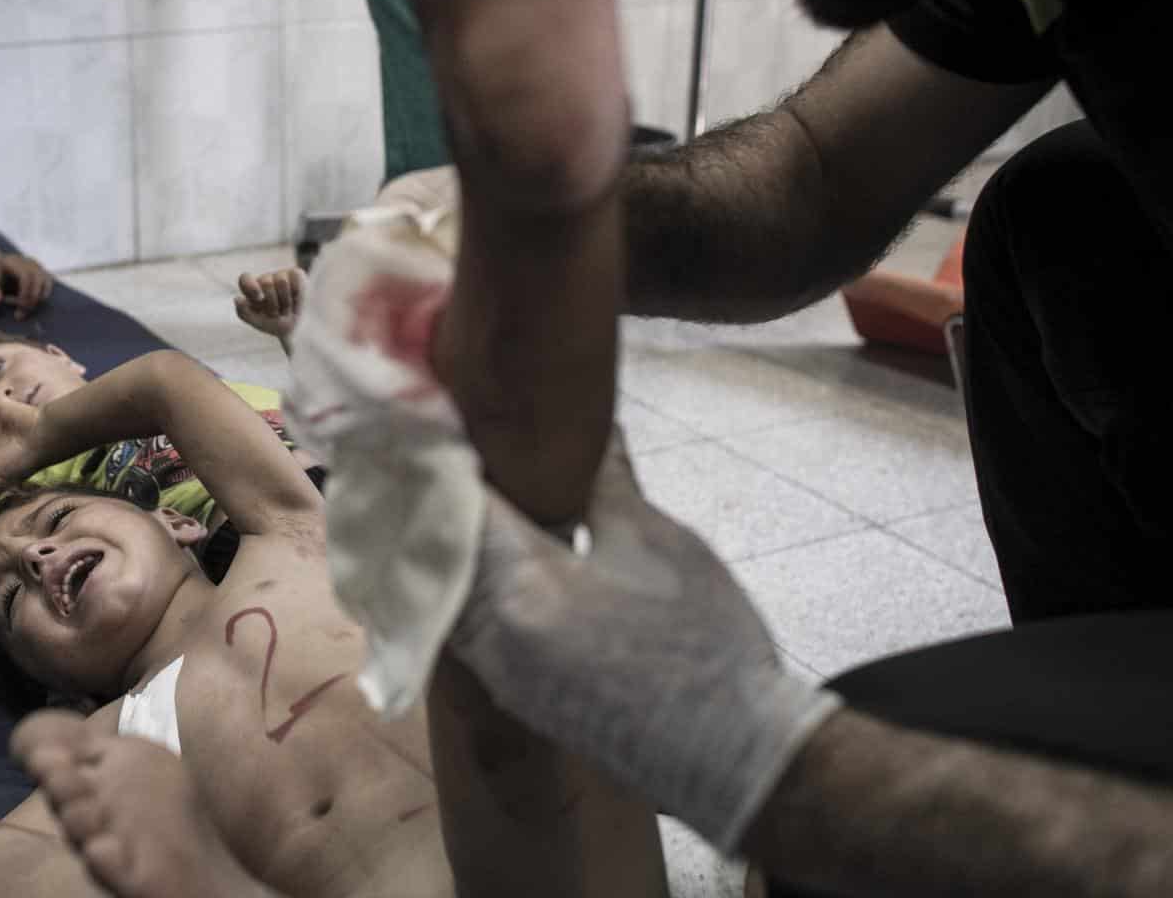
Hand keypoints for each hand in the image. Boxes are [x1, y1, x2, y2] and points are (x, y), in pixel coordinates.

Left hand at [0, 253, 53, 318]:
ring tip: (23, 311)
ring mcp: (38, 266)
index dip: (24, 294)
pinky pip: (48, 286)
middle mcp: (29, 262)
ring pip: (46, 284)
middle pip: (38, 281)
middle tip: (19, 315)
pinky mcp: (43, 273)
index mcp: (13, 262)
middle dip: (31, 300)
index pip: (26, 277)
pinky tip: (28, 304)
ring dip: (37, 300)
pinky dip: (41, 297)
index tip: (16, 309)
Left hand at [234, 267, 304, 343]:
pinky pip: (295, 276)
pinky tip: (296, 300)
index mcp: (252, 290)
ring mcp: (280, 275)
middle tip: (277, 313)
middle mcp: (265, 280)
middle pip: (266, 282)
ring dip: (285, 301)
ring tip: (287, 309)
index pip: (245, 279)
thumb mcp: (258, 322)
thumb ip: (243, 313)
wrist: (298, 329)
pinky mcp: (295, 274)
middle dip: (273, 303)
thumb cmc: (274, 324)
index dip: (251, 287)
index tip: (258, 298)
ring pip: (281, 280)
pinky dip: (296, 293)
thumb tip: (237, 298)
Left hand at [448, 436, 838, 851]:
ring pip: (445, 589)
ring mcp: (497, 672)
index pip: (457, 505)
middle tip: (451, 448)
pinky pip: (464, 626)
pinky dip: (468, 586)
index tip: (447, 417)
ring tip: (474, 497)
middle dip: (442, 498)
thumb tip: (593, 427)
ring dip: (452, 544)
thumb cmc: (707, 646)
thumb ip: (608, 481)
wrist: (735, 756)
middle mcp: (491, 634)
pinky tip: (493, 559)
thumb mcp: (660, 544)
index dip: (449, 456)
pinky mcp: (513, 695)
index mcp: (524, 585)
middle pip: (438, 548)